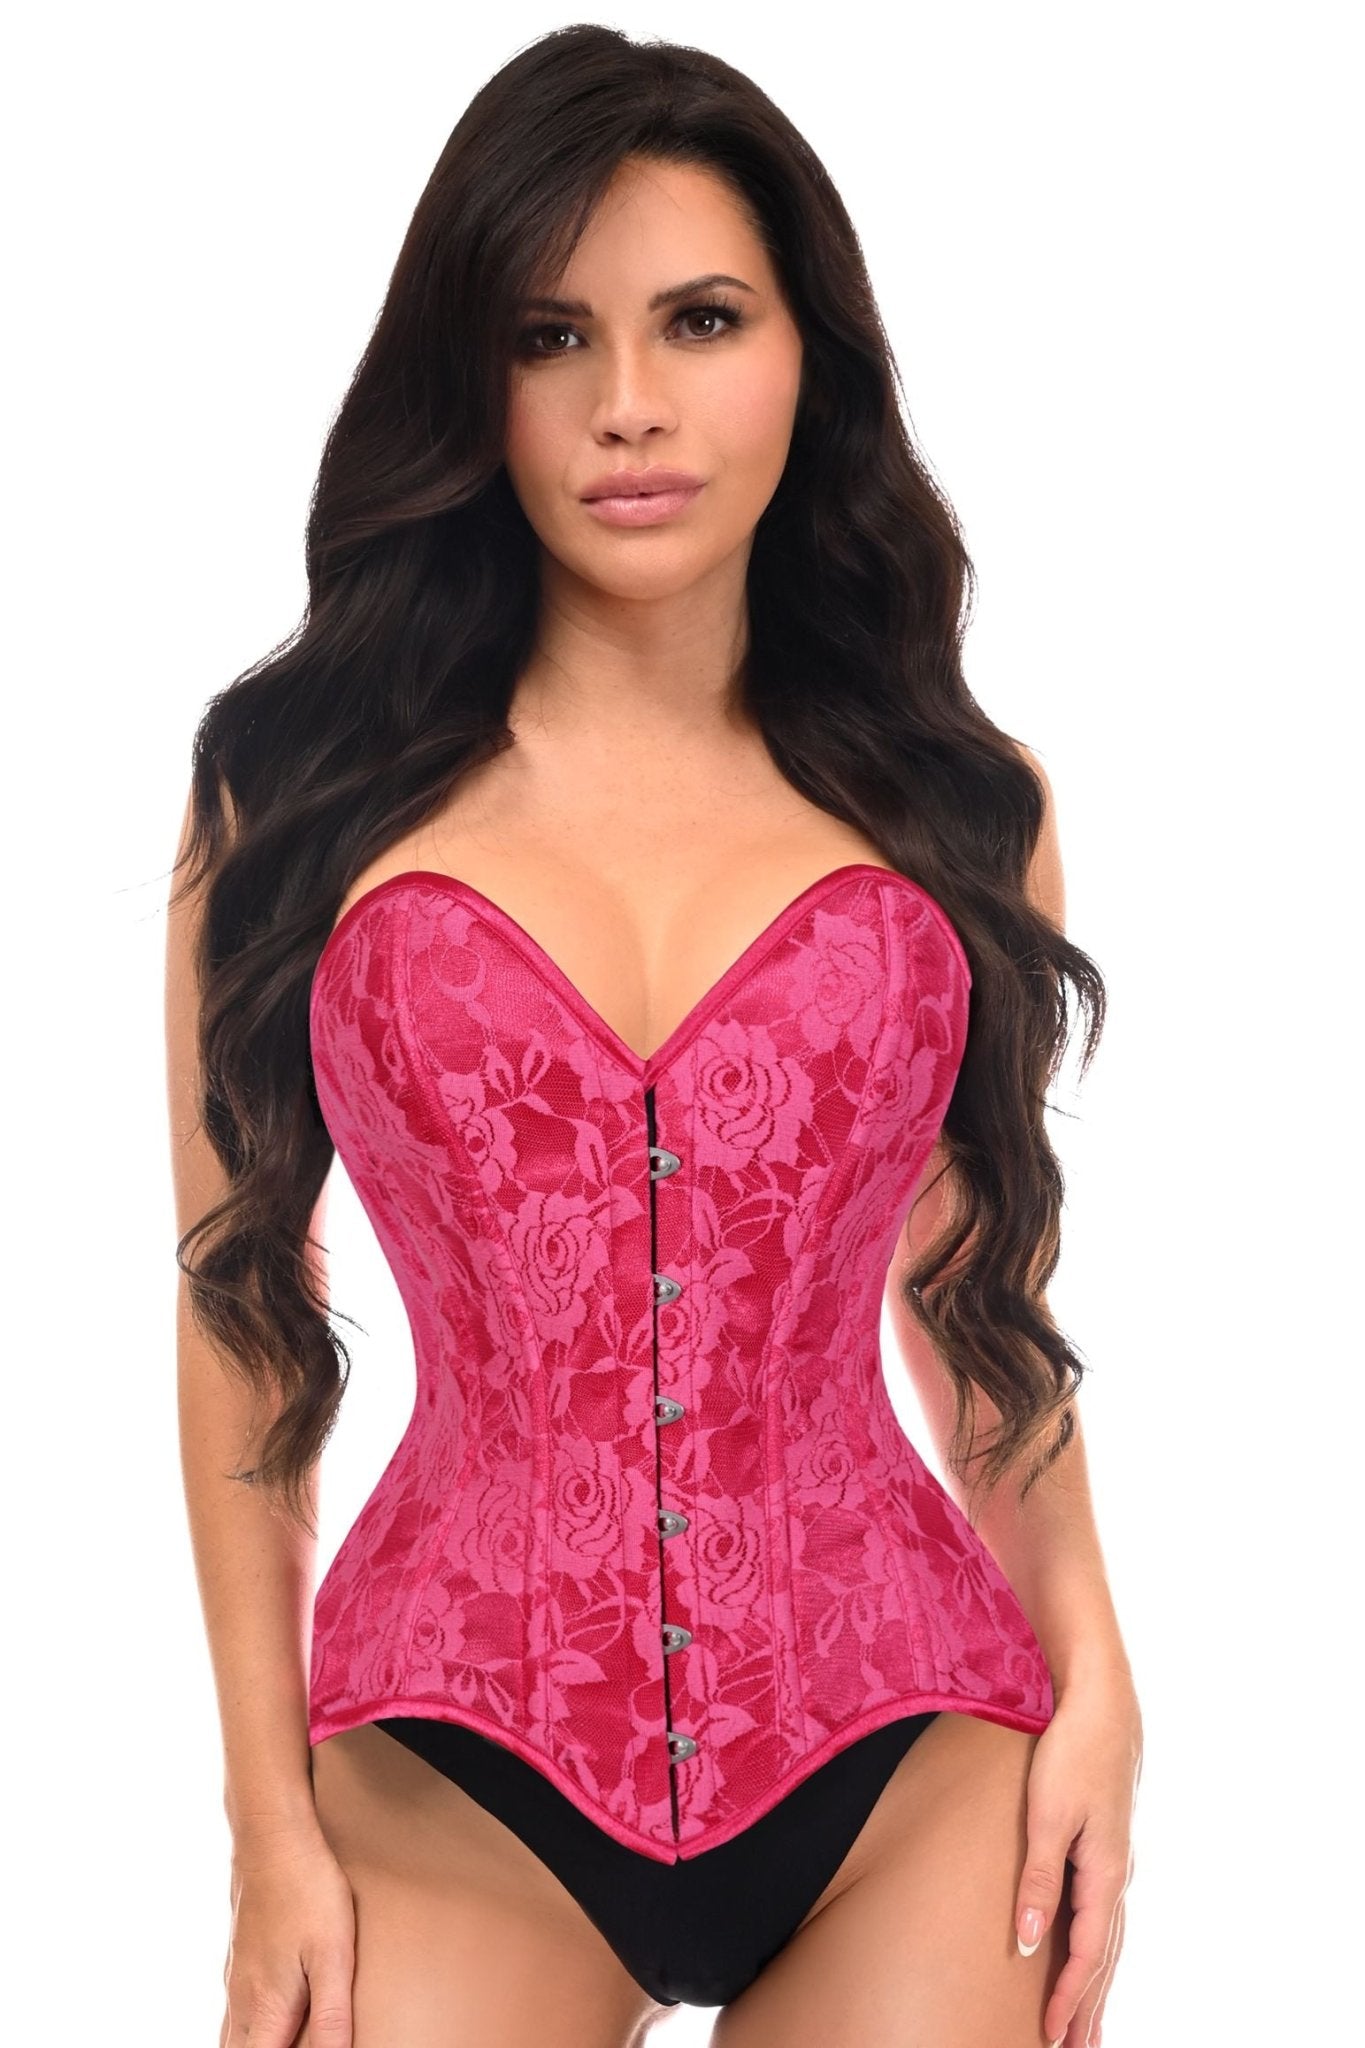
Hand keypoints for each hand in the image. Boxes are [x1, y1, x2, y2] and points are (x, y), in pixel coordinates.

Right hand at [219, 1818, 355, 2047]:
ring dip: (250, 2047)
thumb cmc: (307, 1893)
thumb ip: (332, 2016)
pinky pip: (236, 2012)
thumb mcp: (333, 1954)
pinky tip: (268, 2019)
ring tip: (280, 2038)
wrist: (272, 1840)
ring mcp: (236, 1979)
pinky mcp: (239, 1959)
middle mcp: (243, 2001)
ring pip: (231, 2037)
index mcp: (266, 2009)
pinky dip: (248, 2030)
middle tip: (289, 2041)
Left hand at [1013, 1666, 1141, 2047]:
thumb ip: (1039, 1881)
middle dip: (1090, 2008)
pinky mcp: (1109, 1842)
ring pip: (1110, 1938)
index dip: (1067, 1998)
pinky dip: (1101, 1947)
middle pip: (1106, 1959)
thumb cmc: (1071, 1753)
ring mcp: (1117, 1859)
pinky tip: (1095, 1953)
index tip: (1049, 2036)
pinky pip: (1106, 1913)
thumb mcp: (1047, 1816)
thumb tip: (1027, 1942)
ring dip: (1098, 1984)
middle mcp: (1118, 1875)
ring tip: (1088, 2023)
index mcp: (1105, 1874)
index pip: (1087, 1955)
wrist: (1102, 1703)